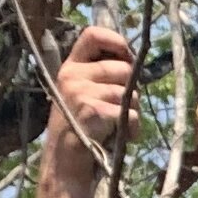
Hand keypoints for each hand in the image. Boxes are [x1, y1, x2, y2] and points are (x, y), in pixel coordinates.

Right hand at [52, 23, 137, 171]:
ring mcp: (81, 92)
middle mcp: (73, 75)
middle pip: (124, 68)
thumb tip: (133, 63)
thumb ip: (101, 77)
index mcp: (70, 67)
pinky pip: (131, 114)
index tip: (127, 55)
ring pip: (131, 93)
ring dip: (133, 112)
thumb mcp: (82, 95)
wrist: (64, 163)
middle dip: (132, 89)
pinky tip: (121, 137)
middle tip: (122, 108)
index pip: (92, 35)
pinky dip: (133, 129)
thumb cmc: (80, 129)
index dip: (116, 40)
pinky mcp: (93, 110)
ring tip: (117, 125)